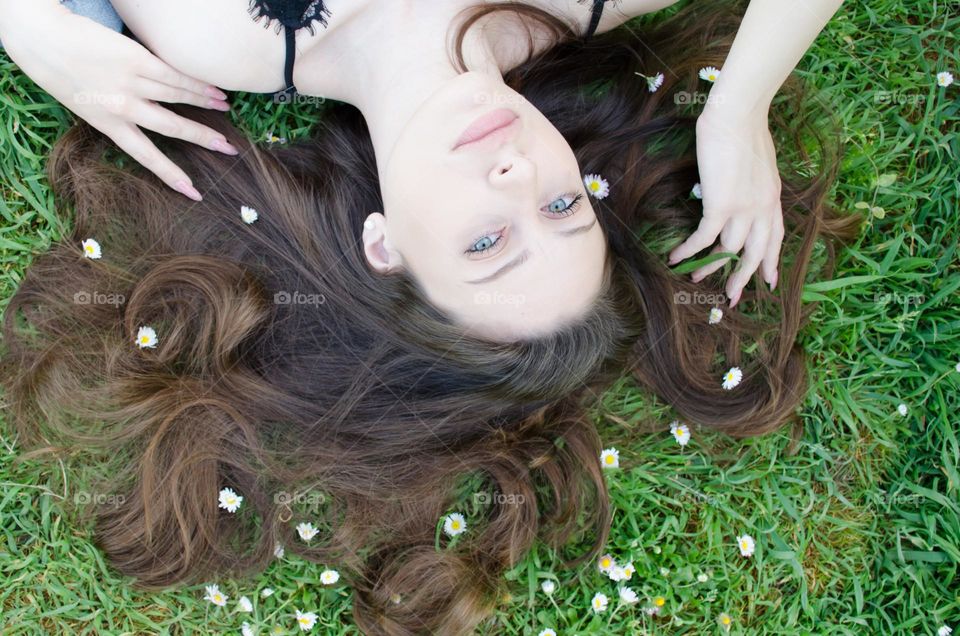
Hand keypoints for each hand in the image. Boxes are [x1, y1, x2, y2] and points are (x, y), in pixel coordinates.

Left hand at [0, 2, 236, 199]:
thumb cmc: (62, 73)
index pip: (147, 156)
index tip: (194, 193)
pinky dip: (197, 83)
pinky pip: (174, 75)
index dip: (173, 176)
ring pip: (178, 97)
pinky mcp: (136, 59)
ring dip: (206, 103)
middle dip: (204, 139)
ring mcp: (131, 83)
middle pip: (173, 127)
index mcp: (109, 126)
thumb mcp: (86, 105)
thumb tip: (150, 120)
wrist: (43, 40)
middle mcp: (123, 108)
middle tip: (229, 149)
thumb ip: (117, 115)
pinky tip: (213, 89)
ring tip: (226, 108)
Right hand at [667, 107, 783, 307]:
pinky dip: (689, 251)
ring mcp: (744, 209)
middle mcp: (763, 209)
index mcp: (772, 198)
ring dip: (709, 267)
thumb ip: (754, 182)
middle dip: (742, 277)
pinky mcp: (722, 206)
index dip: (771, 261)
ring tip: (693, 278)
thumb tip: (740, 189)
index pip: (776, 238)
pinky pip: (704, 238)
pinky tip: (675, 257)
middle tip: (731, 296)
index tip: (769, 281)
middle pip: (755, 254)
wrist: (737, 115)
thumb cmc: (743, 128)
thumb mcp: (757, 161)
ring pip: (728, 250)